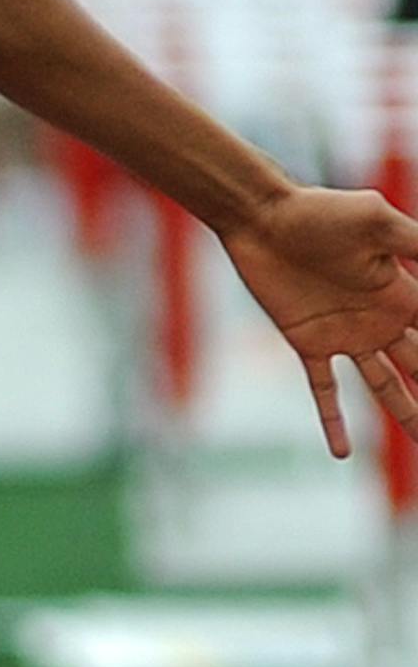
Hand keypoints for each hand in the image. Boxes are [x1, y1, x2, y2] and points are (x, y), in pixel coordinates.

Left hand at [221, 184, 417, 456]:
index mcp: (402, 293)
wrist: (262, 219)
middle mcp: (380, 319)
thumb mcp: (378, 223)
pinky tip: (341, 453)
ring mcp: (345, 334)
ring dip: (405, 412)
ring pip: (384, 385)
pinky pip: (324, 390)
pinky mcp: (309, 343)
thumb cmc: (321, 212)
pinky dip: (332, 419)